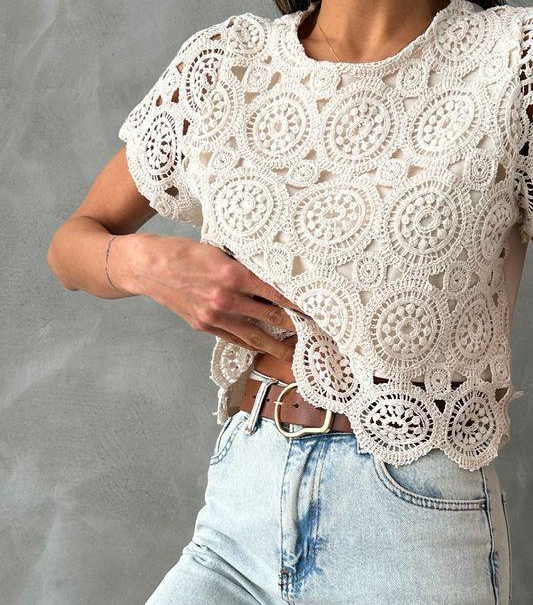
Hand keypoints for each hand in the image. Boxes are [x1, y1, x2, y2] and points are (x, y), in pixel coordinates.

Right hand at [110, 233, 308, 359]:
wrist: (146, 267)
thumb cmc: (182, 252)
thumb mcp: (216, 250)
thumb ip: (242, 264)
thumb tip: (269, 273)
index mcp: (232, 275)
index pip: (275, 292)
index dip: (298, 302)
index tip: (315, 308)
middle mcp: (226, 299)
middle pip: (270, 316)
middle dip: (295, 326)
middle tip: (315, 333)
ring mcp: (214, 316)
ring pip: (255, 336)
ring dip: (277, 346)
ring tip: (294, 354)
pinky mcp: (204, 326)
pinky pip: (234, 338)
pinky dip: (251, 343)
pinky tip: (263, 347)